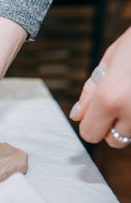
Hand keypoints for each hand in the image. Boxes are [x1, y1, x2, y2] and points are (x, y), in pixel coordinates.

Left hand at [70, 26, 130, 147]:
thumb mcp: (107, 62)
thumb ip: (90, 93)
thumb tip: (77, 115)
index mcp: (110, 99)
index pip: (90, 134)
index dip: (90, 124)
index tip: (93, 113)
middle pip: (114, 140)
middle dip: (111, 127)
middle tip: (116, 102)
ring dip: (129, 121)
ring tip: (130, 93)